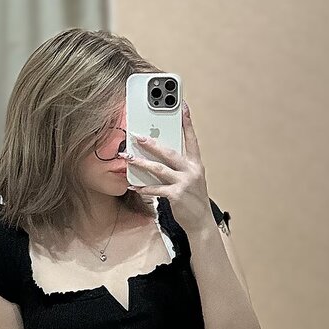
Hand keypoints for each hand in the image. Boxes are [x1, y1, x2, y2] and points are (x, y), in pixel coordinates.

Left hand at [122, 101, 212, 234]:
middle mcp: (191, 171)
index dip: (187, 123)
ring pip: (159, 169)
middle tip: (137, 135)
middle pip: (169, 152)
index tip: (183, 106)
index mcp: (196, 164)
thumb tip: (158, 155)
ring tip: (128, 157)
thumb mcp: (191, 179)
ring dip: (141, 162)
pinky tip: (133, 185)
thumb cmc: (193, 199)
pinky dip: (143, 187)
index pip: (191, 139)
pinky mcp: (176, 196)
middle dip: (152, 143)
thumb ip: (178, 166)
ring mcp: (184, 183)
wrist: (200, 222)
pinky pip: (156, 188)